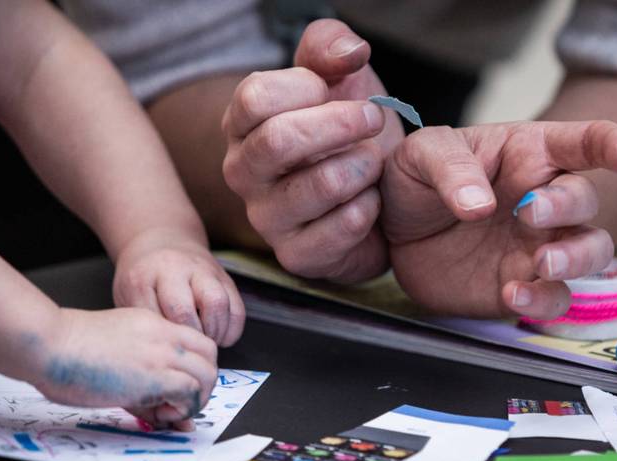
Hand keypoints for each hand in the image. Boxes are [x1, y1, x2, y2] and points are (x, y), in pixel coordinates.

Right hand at [34, 307, 217, 430]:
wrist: (50, 343)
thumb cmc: (67, 348)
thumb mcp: (114, 349)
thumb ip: (137, 368)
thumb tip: (152, 392)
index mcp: (152, 323)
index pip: (196, 340)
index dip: (195, 365)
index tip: (180, 384)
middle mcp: (163, 335)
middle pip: (210, 355)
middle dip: (203, 382)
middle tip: (180, 401)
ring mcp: (160, 353)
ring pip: (207, 373)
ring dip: (196, 397)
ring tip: (170, 409)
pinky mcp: (154, 376)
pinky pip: (190, 390)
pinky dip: (183, 407)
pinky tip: (161, 412)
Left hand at [113, 228, 243, 346]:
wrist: (162, 242)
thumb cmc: (143, 277)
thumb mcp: (127, 294)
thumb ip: (140, 318)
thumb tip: (159, 349)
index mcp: (143, 276)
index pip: (151, 317)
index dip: (159, 338)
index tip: (163, 347)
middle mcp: (174, 269)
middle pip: (183, 310)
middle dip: (186, 337)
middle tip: (187, 347)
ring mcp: (202, 271)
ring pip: (216, 303)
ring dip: (213, 332)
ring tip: (206, 341)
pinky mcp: (224, 277)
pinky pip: (236, 307)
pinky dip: (232, 329)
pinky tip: (220, 337)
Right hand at [221, 19, 404, 282]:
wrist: (369, 195)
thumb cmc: (344, 134)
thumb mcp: (337, 79)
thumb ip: (330, 48)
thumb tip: (349, 52)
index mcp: (243, 125)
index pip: (255, 97)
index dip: (304, 86)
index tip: (334, 86)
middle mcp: (243, 172)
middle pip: (279, 139)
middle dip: (340, 123)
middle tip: (374, 117)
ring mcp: (265, 218)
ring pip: (317, 185)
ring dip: (361, 166)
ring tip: (374, 162)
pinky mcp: (296, 256)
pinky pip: (338, 230)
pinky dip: (368, 209)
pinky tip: (373, 202)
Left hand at [381, 121, 616, 318]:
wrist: (392, 236)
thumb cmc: (415, 182)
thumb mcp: (419, 156)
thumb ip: (450, 168)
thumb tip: (478, 203)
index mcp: (527, 154)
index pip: (582, 142)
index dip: (610, 143)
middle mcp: (544, 199)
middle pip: (586, 200)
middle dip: (569, 206)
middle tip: (531, 213)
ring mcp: (539, 245)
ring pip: (591, 251)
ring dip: (576, 257)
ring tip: (543, 262)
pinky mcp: (525, 285)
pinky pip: (555, 298)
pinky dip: (543, 300)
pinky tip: (513, 294)